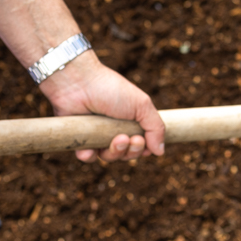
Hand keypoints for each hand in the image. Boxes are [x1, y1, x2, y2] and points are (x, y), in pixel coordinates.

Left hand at [38, 51, 164, 162]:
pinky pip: (87, 157)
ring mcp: (97, 134)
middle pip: (127, 154)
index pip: (141, 145)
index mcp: (130, 121)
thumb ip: (156, 128)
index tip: (141, 140)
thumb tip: (160, 152)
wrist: (79, 82)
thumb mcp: (141, 105)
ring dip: (115, 153)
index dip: (143, 148)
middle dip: (131, 151)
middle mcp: (114, 129)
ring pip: (108, 158)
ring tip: (116, 139)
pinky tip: (90, 148)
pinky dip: (89, 155)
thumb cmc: (112, 89)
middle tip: (129, 139)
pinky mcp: (80, 138)